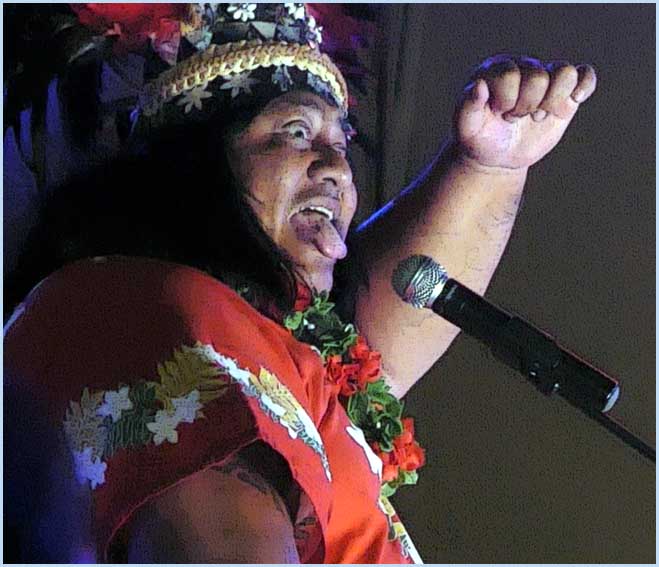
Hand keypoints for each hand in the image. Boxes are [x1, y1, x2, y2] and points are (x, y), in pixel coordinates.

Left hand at [454, 55, 596, 170]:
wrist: (497, 155)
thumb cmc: (479, 138)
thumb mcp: (465, 127)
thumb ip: (467, 106)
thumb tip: (478, 85)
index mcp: (497, 69)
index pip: (511, 76)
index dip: (506, 101)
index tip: (497, 114)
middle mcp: (523, 67)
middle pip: (539, 77)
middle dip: (526, 106)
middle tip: (514, 118)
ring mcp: (546, 79)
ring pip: (566, 73)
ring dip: (551, 102)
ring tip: (536, 115)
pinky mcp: (565, 94)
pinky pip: (585, 76)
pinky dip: (584, 87)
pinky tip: (571, 103)